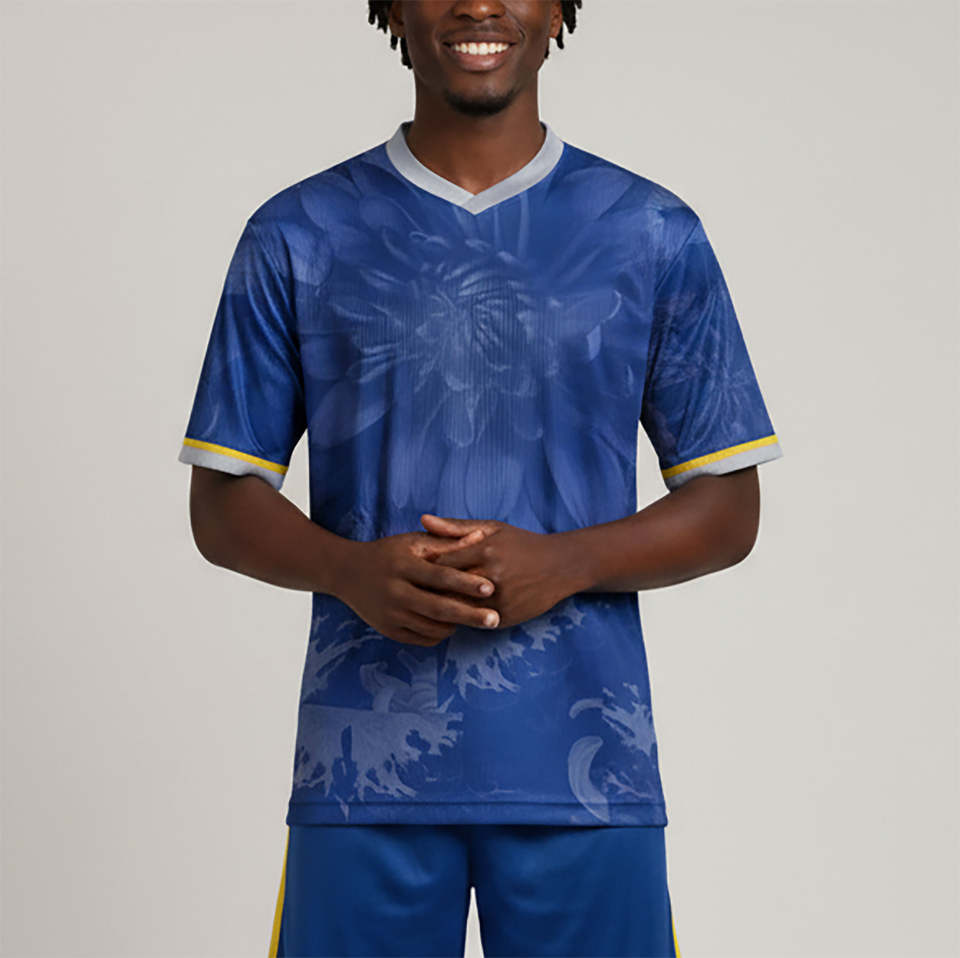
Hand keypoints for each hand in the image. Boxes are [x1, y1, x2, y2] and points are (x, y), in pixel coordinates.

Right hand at [337, 527, 500, 646]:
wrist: (348, 574)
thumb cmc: (389, 553)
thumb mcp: (415, 542)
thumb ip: (448, 542)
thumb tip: (482, 537)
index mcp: (403, 566)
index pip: (440, 577)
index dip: (466, 583)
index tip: (491, 588)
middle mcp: (394, 592)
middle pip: (438, 608)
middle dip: (469, 615)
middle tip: (495, 619)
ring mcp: (390, 615)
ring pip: (432, 627)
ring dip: (457, 624)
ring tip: (477, 618)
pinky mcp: (389, 631)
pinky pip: (423, 638)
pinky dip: (441, 633)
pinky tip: (452, 624)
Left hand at [420, 514, 575, 630]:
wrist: (561, 566)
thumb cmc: (521, 544)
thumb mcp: (491, 529)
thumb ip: (455, 527)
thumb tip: (422, 520)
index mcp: (485, 550)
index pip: (440, 563)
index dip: (424, 568)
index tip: (412, 570)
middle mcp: (491, 576)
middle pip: (446, 589)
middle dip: (429, 590)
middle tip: (411, 591)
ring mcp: (499, 600)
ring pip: (458, 609)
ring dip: (442, 607)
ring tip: (426, 604)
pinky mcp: (505, 618)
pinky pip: (473, 621)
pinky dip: (461, 618)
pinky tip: (450, 614)